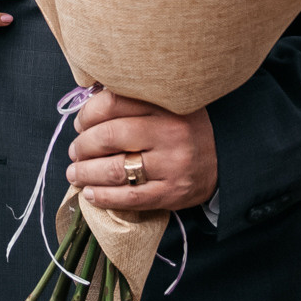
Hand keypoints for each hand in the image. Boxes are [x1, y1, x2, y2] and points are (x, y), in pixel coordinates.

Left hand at [66, 90, 216, 214]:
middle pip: (109, 136)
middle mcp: (170, 132)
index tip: (81, 123)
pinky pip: (130, 198)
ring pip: (115, 170)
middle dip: (83, 146)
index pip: (113, 103)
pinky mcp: (173, 193)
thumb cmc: (184, 129)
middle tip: (75, 151)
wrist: (226, 158)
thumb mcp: (167, 105)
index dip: (88, 114)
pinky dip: (103, 197)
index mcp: (165, 105)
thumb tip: (86, 108)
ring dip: (86, 173)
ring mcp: (172, 165)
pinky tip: (89, 193)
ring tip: (75, 172)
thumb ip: (132, 102)